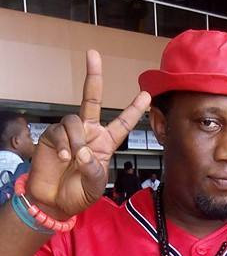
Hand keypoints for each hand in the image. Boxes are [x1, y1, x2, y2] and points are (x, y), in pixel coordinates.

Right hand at [26, 51, 150, 219]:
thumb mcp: (94, 185)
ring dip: (77, 140)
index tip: (146, 95)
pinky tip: (64, 159)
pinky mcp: (52, 136)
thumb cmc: (78, 193)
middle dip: (93, 76)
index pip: (122, 124)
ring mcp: (70, 133)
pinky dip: (64, 145)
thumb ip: (94, 169)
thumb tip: (82, 151)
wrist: (54, 202)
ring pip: (74, 121)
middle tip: (93, 54)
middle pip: (91, 99)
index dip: (133, 110)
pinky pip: (60, 132)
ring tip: (74, 160)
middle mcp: (88, 132)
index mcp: (105, 143)